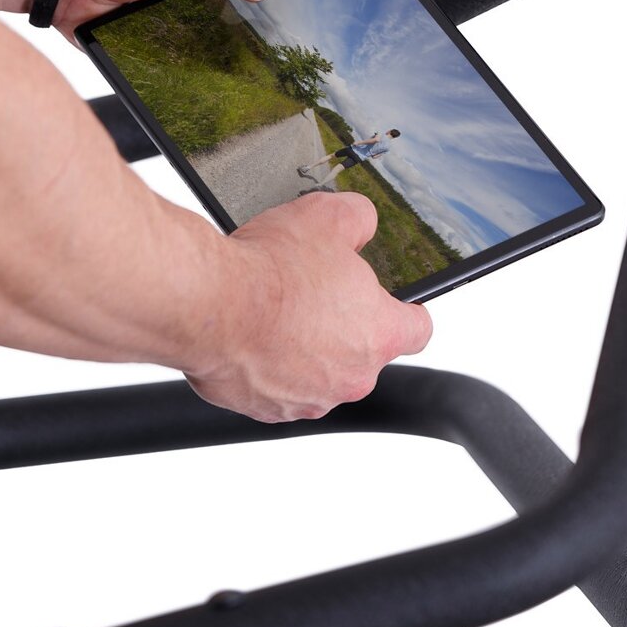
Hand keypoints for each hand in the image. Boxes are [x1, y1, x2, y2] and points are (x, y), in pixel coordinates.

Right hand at [185, 192, 432, 422]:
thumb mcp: (326, 217)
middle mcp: (351, 376)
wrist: (208, 306)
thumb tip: (362, 222)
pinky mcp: (269, 409)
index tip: (393, 302)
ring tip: (276, 313)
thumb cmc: (267, 273)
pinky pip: (278, 387)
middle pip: (362, 351)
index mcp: (379, 334)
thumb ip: (359, 220)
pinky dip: (268, 366)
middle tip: (312, 292)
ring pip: (318, 372)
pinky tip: (252, 336)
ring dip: (303, 348)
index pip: (418, 329)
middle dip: (341, 325)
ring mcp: (310, 399)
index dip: (406, 311)